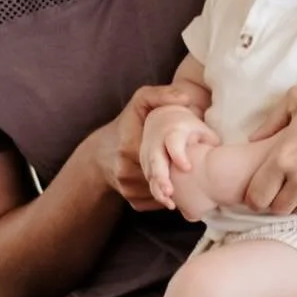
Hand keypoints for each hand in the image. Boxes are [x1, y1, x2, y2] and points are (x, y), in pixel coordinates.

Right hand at [94, 84, 208, 211]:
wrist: (101, 152)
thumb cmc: (128, 124)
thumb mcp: (140, 102)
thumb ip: (161, 95)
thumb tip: (186, 98)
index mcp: (131, 146)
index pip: (159, 158)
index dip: (176, 160)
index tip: (187, 166)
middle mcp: (126, 170)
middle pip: (161, 179)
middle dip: (178, 180)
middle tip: (194, 182)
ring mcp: (128, 187)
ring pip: (161, 192)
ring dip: (176, 189)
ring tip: (190, 183)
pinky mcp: (131, 199)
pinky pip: (156, 201)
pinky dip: (167, 196)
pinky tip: (175, 189)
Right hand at [140, 105, 219, 210]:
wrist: (163, 118)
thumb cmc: (188, 128)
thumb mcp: (201, 129)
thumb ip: (209, 143)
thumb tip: (218, 161)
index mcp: (173, 132)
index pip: (173, 143)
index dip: (179, 155)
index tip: (187, 168)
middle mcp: (157, 143)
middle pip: (156, 161)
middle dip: (162, 177)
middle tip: (170, 192)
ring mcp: (148, 153)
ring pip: (150, 174)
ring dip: (158, 189)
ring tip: (170, 204)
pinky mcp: (145, 163)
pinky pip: (149, 179)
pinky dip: (157, 191)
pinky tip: (168, 202)